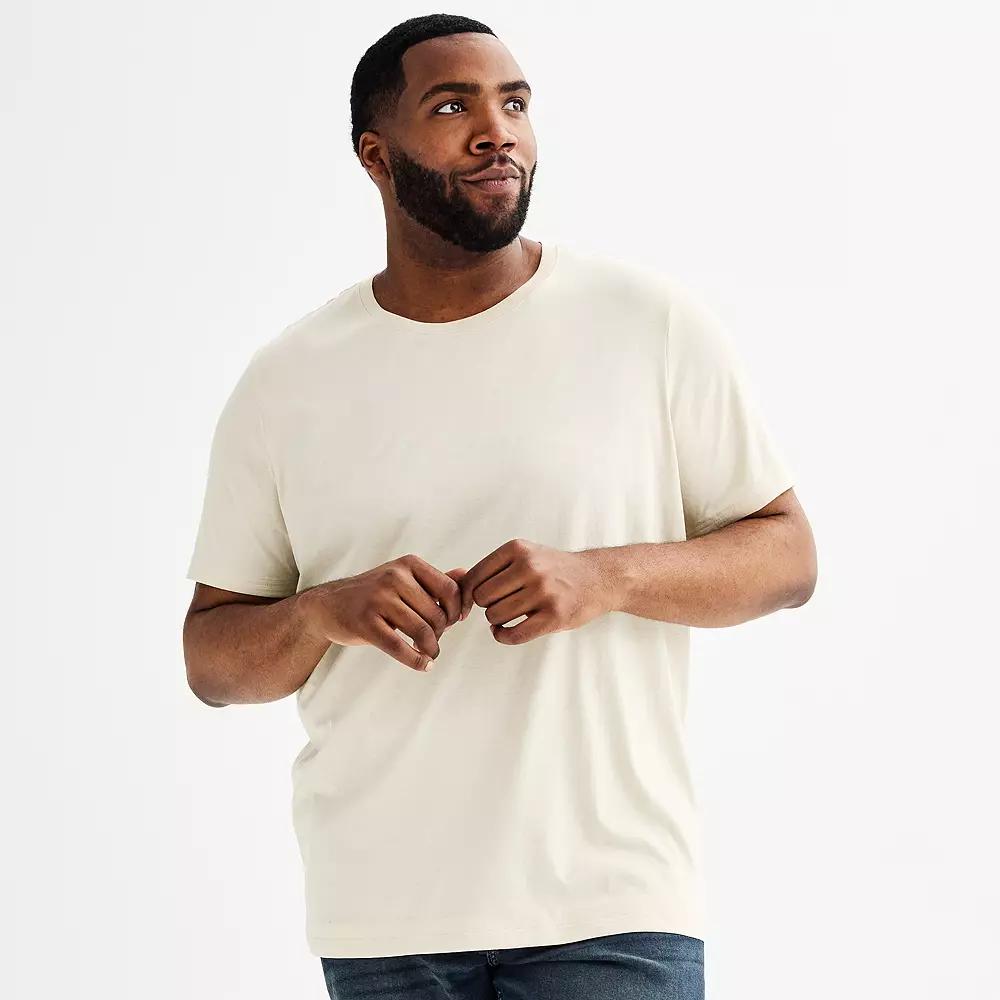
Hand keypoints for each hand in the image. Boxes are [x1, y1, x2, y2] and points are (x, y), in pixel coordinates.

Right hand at [300, 555, 468, 671]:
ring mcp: (378, 599)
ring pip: (422, 631)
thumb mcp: (403, 578)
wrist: (328, 605)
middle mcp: (394, 577)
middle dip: (441, 633)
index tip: (454, 622)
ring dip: (431, 649)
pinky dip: (416, 660)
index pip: (450, 589)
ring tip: (430, 654)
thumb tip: (466, 574)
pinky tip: (423, 665)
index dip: (457, 610)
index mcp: (408, 564)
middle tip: (433, 640)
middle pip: (437, 614)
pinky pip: (400, 647)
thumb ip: (435, 579)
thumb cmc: (374, 594)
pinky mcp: (365, 623)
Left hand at [458, 538, 612, 644]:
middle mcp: (529, 567)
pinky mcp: (554, 616)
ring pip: (495, 616)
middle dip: (486, 606)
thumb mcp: (526, 554)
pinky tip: (507, 631)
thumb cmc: (555, 569)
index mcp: (517, 549)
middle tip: (500, 606)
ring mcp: (542, 592)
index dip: (469, 593)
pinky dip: (503, 636)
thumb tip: (453, 582)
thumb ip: (493, 567)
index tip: (475, 601)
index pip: (474, 577)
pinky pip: (513, 634)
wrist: (599, 578)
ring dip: (497, 621)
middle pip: (482, 598)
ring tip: (509, 616)